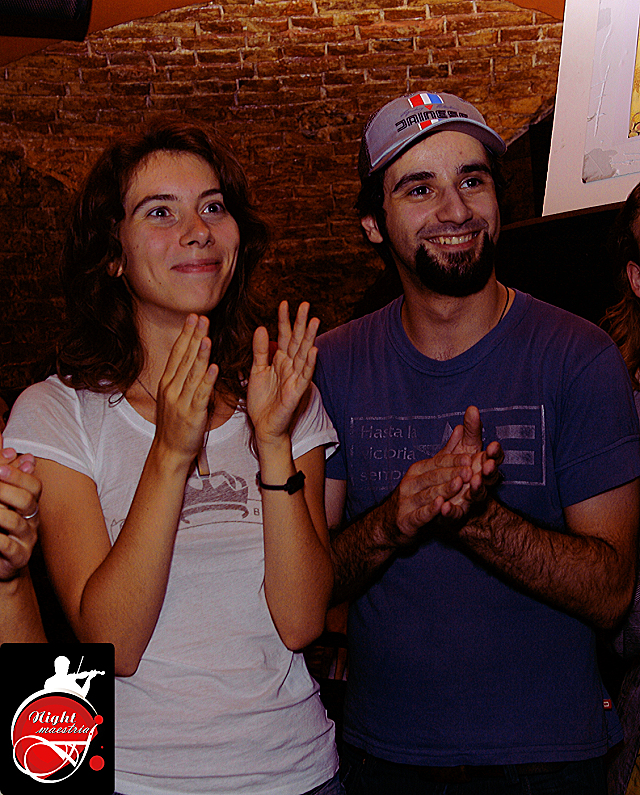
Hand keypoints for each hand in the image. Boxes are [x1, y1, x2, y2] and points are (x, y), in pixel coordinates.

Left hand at [0, 432, 40, 580]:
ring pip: (16, 522)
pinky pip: (9, 547)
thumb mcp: (2, 499)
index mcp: (30, 504)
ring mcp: (26, 540)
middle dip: (6, 490)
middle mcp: (31, 520)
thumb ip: (7, 474)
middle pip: (27, 500)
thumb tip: (14, 451)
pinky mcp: (18, 558)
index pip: (34, 485)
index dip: (18, 476)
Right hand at [154, 314, 217, 463]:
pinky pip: (201, 394)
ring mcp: (181, 401)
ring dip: (200, 354)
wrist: (170, 450)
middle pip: (184, 358)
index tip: (193, 317)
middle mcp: (172, 388)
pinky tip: (213, 367)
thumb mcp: (173, 396)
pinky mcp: (192, 414)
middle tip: (201, 318)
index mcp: (168, 382)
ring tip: (206, 336)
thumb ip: (181, 377)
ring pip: (192, 374)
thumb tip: (192, 358)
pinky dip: (207, 380)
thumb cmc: (175, 423)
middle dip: (194, 337)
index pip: (177, 353)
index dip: (185, 334)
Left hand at [248, 301, 318, 446]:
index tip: (284, 303)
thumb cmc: (262, 400)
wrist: (264, 426)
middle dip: (300, 323)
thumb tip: (260, 328)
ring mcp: (295, 378)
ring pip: (304, 354)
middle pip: (297, 341)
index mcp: (280, 361)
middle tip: (305, 304)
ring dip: (309, 338)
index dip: (284, 321)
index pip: (283, 336)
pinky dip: (310, 363)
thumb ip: (259, 351)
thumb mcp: (256, 371)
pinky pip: (305, 375)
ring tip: (314, 320)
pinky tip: (314, 350)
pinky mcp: (297, 392)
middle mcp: (290, 367)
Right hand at [382, 448, 476, 546]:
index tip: (470, 458)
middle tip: (470, 470)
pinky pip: (420, 514)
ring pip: (428, 493)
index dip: (453, 460)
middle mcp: (410, 483)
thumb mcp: (430, 474)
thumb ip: (447, 453)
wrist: (391, 525)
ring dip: (444, 489)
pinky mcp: (405, 520)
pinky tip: (441, 505)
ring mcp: (406, 501)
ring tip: (459, 484)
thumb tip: (461, 428)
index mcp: (418, 470)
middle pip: (434, 476)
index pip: (437, 462)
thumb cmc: (416, 497)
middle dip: (452, 473)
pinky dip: (430, 510)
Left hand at [440, 406, 502, 519]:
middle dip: (489, 471)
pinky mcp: (456, 514)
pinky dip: (451, 511)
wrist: (447, 500)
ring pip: (476, 495)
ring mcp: (470, 500)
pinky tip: (445, 507)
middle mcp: (480, 483)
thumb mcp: (465, 448)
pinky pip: (455, 513)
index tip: (493, 446)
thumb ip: (470, 430)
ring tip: (473, 482)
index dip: (495, 454)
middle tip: (487, 466)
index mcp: (483, 466)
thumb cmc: (460, 470)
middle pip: (489, 478)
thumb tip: (472, 408)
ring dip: (476, 489)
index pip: (493, 459)